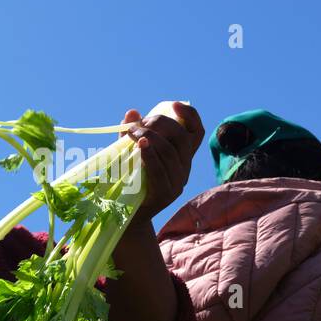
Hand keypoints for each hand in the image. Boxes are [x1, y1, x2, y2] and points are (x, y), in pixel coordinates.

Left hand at [120, 102, 204, 221]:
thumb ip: (132, 134)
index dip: (190, 115)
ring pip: (169, 152)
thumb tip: (132, 112)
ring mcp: (176, 182)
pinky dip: (150, 156)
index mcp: (181, 155)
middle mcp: (184, 168)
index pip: (196, 132)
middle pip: (180, 137)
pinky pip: (160, 171)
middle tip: (136, 125)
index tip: (174, 104)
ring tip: (131, 133)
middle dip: (159, 124)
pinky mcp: (165, 195)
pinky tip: (140, 146)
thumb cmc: (129, 180)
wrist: (125, 215)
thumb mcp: (131, 153)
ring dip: (149, 137)